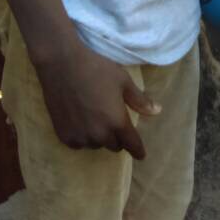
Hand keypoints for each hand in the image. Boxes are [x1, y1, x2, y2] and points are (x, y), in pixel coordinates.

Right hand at [34, 41, 159, 158]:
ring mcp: (81, 137)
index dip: (138, 150)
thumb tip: (157, 112)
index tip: (140, 154)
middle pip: (114, 145)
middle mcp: (100, 135)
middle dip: (117, 136)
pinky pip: (79, 144)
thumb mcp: (123, 80)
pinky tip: (79, 119)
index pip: (132, 144)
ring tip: (93, 116)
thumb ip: (139, 100)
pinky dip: (82, 136)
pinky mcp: (65, 136)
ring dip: (98, 136)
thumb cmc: (96, 68)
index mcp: (117, 122)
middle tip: (111, 119)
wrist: (61, 64)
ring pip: (96, 145)